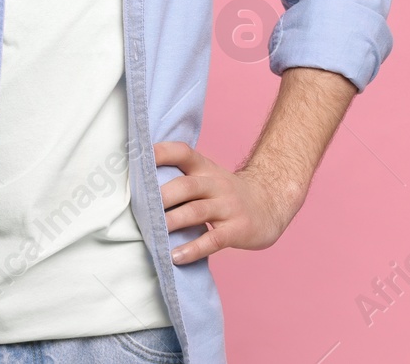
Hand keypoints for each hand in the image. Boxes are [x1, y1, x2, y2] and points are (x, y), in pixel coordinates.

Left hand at [154, 141, 304, 264]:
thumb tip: (138, 189)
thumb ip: (181, 179)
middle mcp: (216, 184)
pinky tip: (176, 257)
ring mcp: (228, 207)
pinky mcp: (237, 230)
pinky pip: (213, 240)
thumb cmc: (226, 193)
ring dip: (173, 222)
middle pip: (186, 186)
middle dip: (162, 196)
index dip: (162, 153)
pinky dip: (193, 249)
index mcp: (205, 169)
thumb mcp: (208, 177)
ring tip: (153, 233)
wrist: (271, 202)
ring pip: (197, 212)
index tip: (139, 158)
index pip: (183, 153)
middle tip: (140, 207)